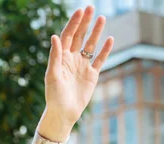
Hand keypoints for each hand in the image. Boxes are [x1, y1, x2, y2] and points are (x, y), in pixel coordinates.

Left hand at [42, 6, 113, 137]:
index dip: (73, 24)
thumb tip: (55, 36)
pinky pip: (100, 59)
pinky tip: (110, 39)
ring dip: (95, 32)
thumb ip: (55, 56)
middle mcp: (71, 59)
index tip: (80, 12)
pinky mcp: (91, 75)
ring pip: (90, 45)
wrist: (64, 113)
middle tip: (91, 8)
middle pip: (79, 37)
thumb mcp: (53, 75)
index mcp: (60, 58)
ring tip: (102, 18)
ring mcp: (82, 66)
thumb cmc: (54, 95)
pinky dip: (105, 50)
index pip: (67, 36)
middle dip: (85, 23)